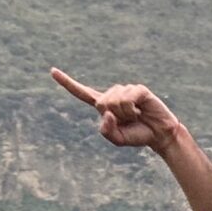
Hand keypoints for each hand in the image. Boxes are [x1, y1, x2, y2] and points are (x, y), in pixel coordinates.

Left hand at [52, 69, 183, 152]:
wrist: (158, 135)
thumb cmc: (137, 135)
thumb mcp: (117, 139)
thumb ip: (106, 130)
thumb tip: (107, 111)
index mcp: (104, 106)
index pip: (82, 93)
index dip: (67, 83)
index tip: (52, 71)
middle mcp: (113, 94)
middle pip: (101, 103)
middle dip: (113, 116)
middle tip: (127, 121)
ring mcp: (126, 90)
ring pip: (114, 102)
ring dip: (125, 114)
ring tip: (136, 116)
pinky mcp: (138, 89)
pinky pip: (128, 99)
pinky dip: (132, 109)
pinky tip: (141, 110)